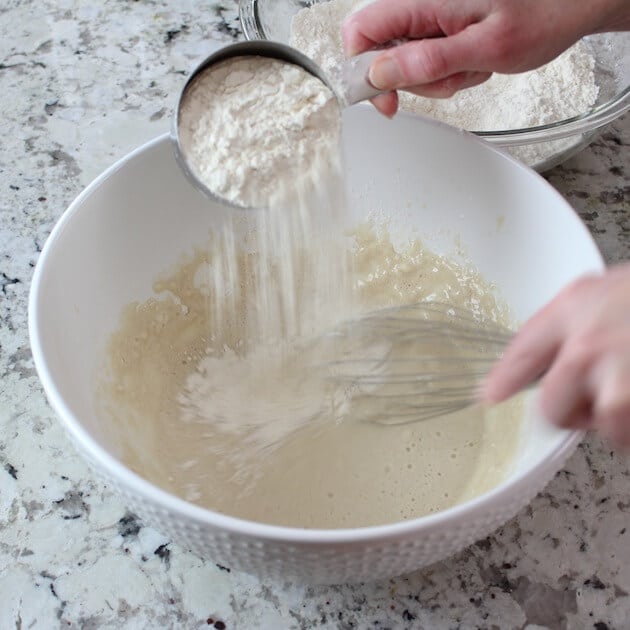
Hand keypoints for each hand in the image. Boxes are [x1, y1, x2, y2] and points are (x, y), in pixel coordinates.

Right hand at [342, 0, 629, 115]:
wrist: (570, 3)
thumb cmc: (540, 15)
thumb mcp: (484, 48)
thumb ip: (429, 60)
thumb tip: (381, 72)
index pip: (361, 31)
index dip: (363, 70)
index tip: (384, 98)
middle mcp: (422, 3)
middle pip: (381, 51)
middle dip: (410, 78)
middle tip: (448, 78)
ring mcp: (430, 15)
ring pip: (404, 60)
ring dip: (434, 77)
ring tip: (469, 65)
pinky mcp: (439, 25)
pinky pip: (424, 58)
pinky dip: (446, 70)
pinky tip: (470, 61)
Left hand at [481, 264, 629, 446]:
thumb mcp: (598, 291)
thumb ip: (562, 325)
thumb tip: (526, 365)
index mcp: (573, 312)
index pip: (521, 354)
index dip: (502, 380)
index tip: (489, 397)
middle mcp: (590, 347)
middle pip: (553, 408)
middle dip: (570, 413)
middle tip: (591, 402)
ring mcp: (623, 378)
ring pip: (606, 428)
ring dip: (618, 424)